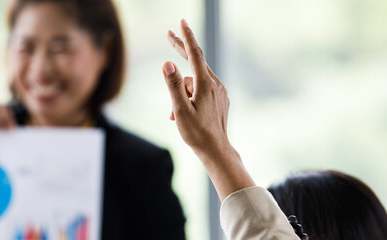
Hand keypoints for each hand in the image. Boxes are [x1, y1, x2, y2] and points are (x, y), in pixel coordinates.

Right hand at [162, 19, 253, 199]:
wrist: (216, 150)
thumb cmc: (196, 133)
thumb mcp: (180, 110)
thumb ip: (173, 85)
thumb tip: (167, 63)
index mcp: (205, 85)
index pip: (195, 54)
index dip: (186, 37)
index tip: (181, 22)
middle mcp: (215, 84)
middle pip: (195, 62)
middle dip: (181, 50)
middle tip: (168, 34)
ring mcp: (219, 91)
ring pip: (194, 81)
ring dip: (181, 92)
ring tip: (175, 115)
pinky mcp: (219, 99)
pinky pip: (200, 90)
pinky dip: (189, 96)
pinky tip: (183, 114)